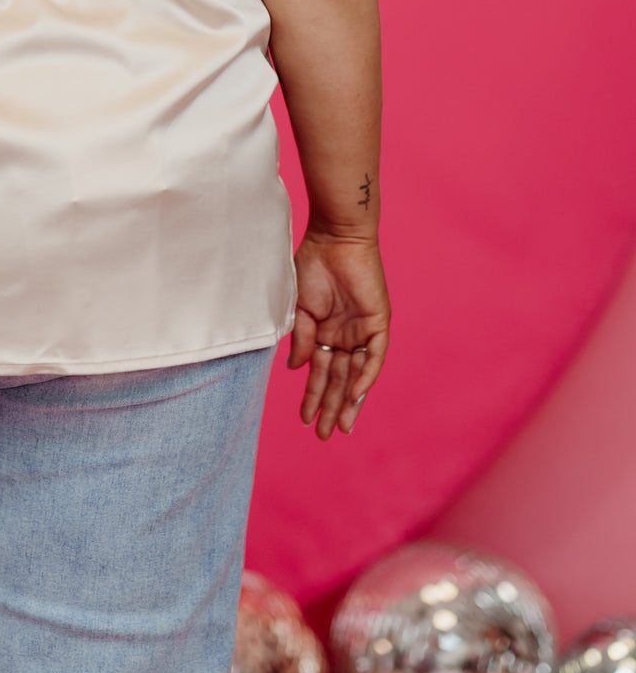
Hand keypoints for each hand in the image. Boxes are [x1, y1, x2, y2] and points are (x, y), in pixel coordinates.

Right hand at [288, 226, 390, 440]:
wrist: (333, 237)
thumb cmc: (312, 265)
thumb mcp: (299, 307)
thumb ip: (300, 338)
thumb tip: (295, 369)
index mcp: (324, 333)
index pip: (321, 373)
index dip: (313, 396)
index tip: (305, 419)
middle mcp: (345, 336)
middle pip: (338, 380)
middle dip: (330, 407)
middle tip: (324, 435)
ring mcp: (361, 331)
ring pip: (356, 374)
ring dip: (348, 401)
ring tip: (340, 426)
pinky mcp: (378, 322)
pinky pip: (374, 356)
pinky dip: (366, 376)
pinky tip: (356, 396)